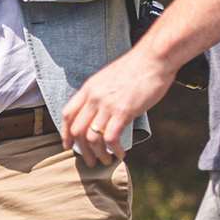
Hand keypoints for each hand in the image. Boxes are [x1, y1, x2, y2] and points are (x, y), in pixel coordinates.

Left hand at [60, 46, 174, 164]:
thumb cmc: (137, 68)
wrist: (154, 58)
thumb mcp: (109, 78)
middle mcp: (94, 97)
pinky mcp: (123, 111)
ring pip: (92, 138)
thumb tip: (101, 112)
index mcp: (89, 88)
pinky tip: (120, 154)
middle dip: (81, 150)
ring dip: (97, 154)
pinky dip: (114, 150)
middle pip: (77, 130)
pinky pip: (111, 138)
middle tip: (89, 161)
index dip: (65, 133)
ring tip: (105, 160)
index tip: (68, 145)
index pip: (68, 114)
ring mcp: (107, 104)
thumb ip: (101, 94)